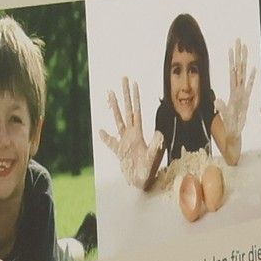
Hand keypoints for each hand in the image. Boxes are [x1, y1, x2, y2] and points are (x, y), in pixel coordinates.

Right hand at [98, 77, 162, 191]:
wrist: (142, 183)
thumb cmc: (149, 171)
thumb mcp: (153, 158)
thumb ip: (156, 145)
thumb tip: (160, 133)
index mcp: (138, 133)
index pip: (136, 111)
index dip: (135, 97)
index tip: (134, 83)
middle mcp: (131, 134)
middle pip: (127, 110)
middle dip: (125, 94)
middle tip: (124, 78)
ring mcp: (124, 142)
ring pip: (118, 120)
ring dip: (114, 107)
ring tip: (110, 93)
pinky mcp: (119, 152)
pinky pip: (111, 143)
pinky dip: (106, 137)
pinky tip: (101, 131)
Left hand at [218, 37, 256, 139]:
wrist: (235, 133)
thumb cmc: (230, 125)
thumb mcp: (225, 116)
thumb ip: (222, 108)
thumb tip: (217, 100)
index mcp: (233, 92)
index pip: (232, 72)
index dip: (232, 60)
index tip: (231, 48)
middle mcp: (238, 90)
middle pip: (238, 68)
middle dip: (238, 55)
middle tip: (239, 41)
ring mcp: (242, 93)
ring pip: (243, 73)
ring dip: (244, 61)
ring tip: (245, 49)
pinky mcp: (247, 99)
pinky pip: (250, 85)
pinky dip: (252, 77)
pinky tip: (253, 68)